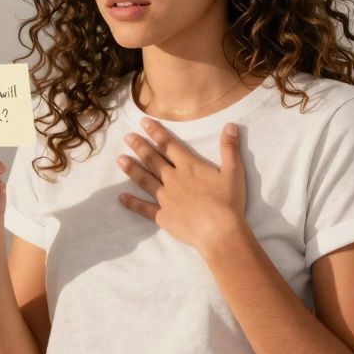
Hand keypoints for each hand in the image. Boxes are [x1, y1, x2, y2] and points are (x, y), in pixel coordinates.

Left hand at [116, 118, 248, 250]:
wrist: (219, 231)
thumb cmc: (228, 201)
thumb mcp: (234, 171)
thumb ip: (230, 148)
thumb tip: (231, 125)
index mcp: (189, 166)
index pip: (169, 145)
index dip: (156, 132)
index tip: (143, 122)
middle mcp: (173, 179)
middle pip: (153, 160)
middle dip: (139, 147)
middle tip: (126, 137)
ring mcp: (165, 198)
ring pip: (145, 180)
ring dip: (132, 169)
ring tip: (119, 159)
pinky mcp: (162, 216)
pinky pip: (144, 208)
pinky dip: (132, 203)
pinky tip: (120, 197)